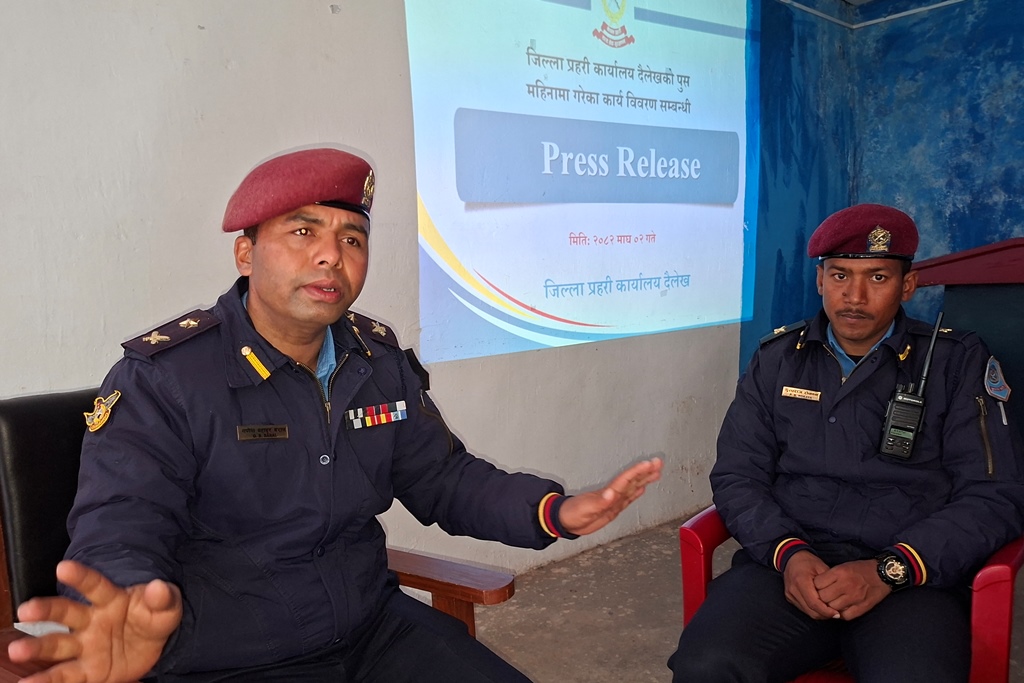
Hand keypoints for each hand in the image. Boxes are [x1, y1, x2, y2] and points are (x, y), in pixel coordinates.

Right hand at [8, 560, 182, 682]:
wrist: (155, 646)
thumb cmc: (155, 618)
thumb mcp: (167, 608)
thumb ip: (163, 598)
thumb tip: (159, 587)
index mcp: (111, 600)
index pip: (95, 586)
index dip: (80, 576)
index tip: (63, 567)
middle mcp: (92, 621)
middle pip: (66, 613)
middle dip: (46, 610)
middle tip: (26, 610)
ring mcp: (86, 646)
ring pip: (58, 644)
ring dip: (37, 646)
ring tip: (17, 649)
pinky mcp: (87, 671)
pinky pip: (65, 675)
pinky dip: (46, 680)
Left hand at [557, 457, 661, 535]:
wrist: (565, 521)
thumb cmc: (573, 513)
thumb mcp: (586, 509)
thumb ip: (600, 502)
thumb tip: (611, 494)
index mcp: (608, 493)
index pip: (626, 479)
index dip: (639, 471)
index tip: (651, 463)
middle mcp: (613, 494)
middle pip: (633, 480)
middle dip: (646, 471)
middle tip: (659, 462)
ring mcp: (614, 500)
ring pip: (633, 487)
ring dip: (644, 479)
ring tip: (656, 471)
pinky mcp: (613, 508)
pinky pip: (628, 498)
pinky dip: (636, 492)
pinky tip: (642, 488)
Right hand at [782, 550, 837, 619]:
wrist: (791, 559)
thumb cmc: (809, 562)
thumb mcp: (822, 568)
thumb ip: (829, 583)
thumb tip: (840, 598)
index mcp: (801, 581)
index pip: (814, 603)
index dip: (826, 611)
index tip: (837, 614)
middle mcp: (793, 590)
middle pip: (811, 610)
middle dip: (825, 615)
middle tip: (837, 614)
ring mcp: (790, 595)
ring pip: (807, 612)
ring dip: (820, 614)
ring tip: (830, 611)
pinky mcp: (789, 598)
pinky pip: (804, 609)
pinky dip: (814, 610)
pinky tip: (821, 607)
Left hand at [813, 559, 889, 620]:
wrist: (884, 574)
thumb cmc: (861, 569)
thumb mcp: (843, 567)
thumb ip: (830, 576)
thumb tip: (816, 587)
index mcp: (840, 572)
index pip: (817, 584)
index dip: (814, 587)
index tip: (816, 588)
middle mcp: (846, 585)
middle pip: (823, 597)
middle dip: (820, 598)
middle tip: (822, 598)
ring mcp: (855, 597)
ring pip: (832, 608)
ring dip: (829, 607)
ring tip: (831, 604)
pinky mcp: (862, 607)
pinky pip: (845, 616)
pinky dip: (841, 614)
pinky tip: (841, 609)